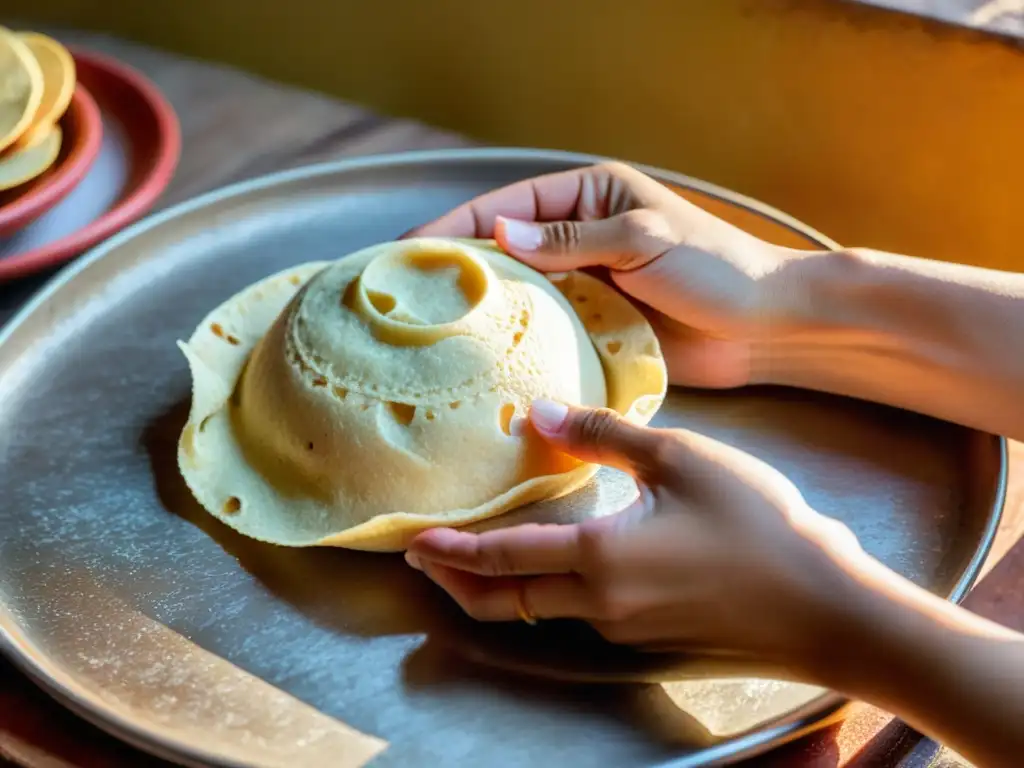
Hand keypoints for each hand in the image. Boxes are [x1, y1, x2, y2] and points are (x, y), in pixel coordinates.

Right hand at [406, 162, 804, 388]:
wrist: (764, 328)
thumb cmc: (714, 269)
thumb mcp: (641, 240)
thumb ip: (571, 240)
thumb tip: (498, 233)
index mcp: (592, 197)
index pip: (511, 205)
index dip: (459, 225)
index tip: (411, 248)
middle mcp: (581, 239)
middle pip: (507, 251)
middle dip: (461, 269)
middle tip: (405, 294)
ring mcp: (586, 286)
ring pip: (521, 295)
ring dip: (484, 310)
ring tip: (430, 331)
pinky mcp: (595, 328)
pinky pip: (546, 332)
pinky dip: (517, 342)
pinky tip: (484, 359)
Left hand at [406, 400, 873, 672]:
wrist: (823, 604)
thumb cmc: (757, 525)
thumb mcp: (679, 459)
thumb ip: (603, 436)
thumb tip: (541, 416)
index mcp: (598, 558)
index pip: (499, 557)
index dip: (450, 549)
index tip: (412, 540)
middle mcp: (599, 603)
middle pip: (503, 600)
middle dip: (455, 581)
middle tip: (422, 558)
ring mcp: (623, 626)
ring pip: (537, 609)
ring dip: (498, 585)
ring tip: (474, 552)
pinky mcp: (648, 631)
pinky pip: (577, 611)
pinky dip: (545, 587)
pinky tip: (554, 555)